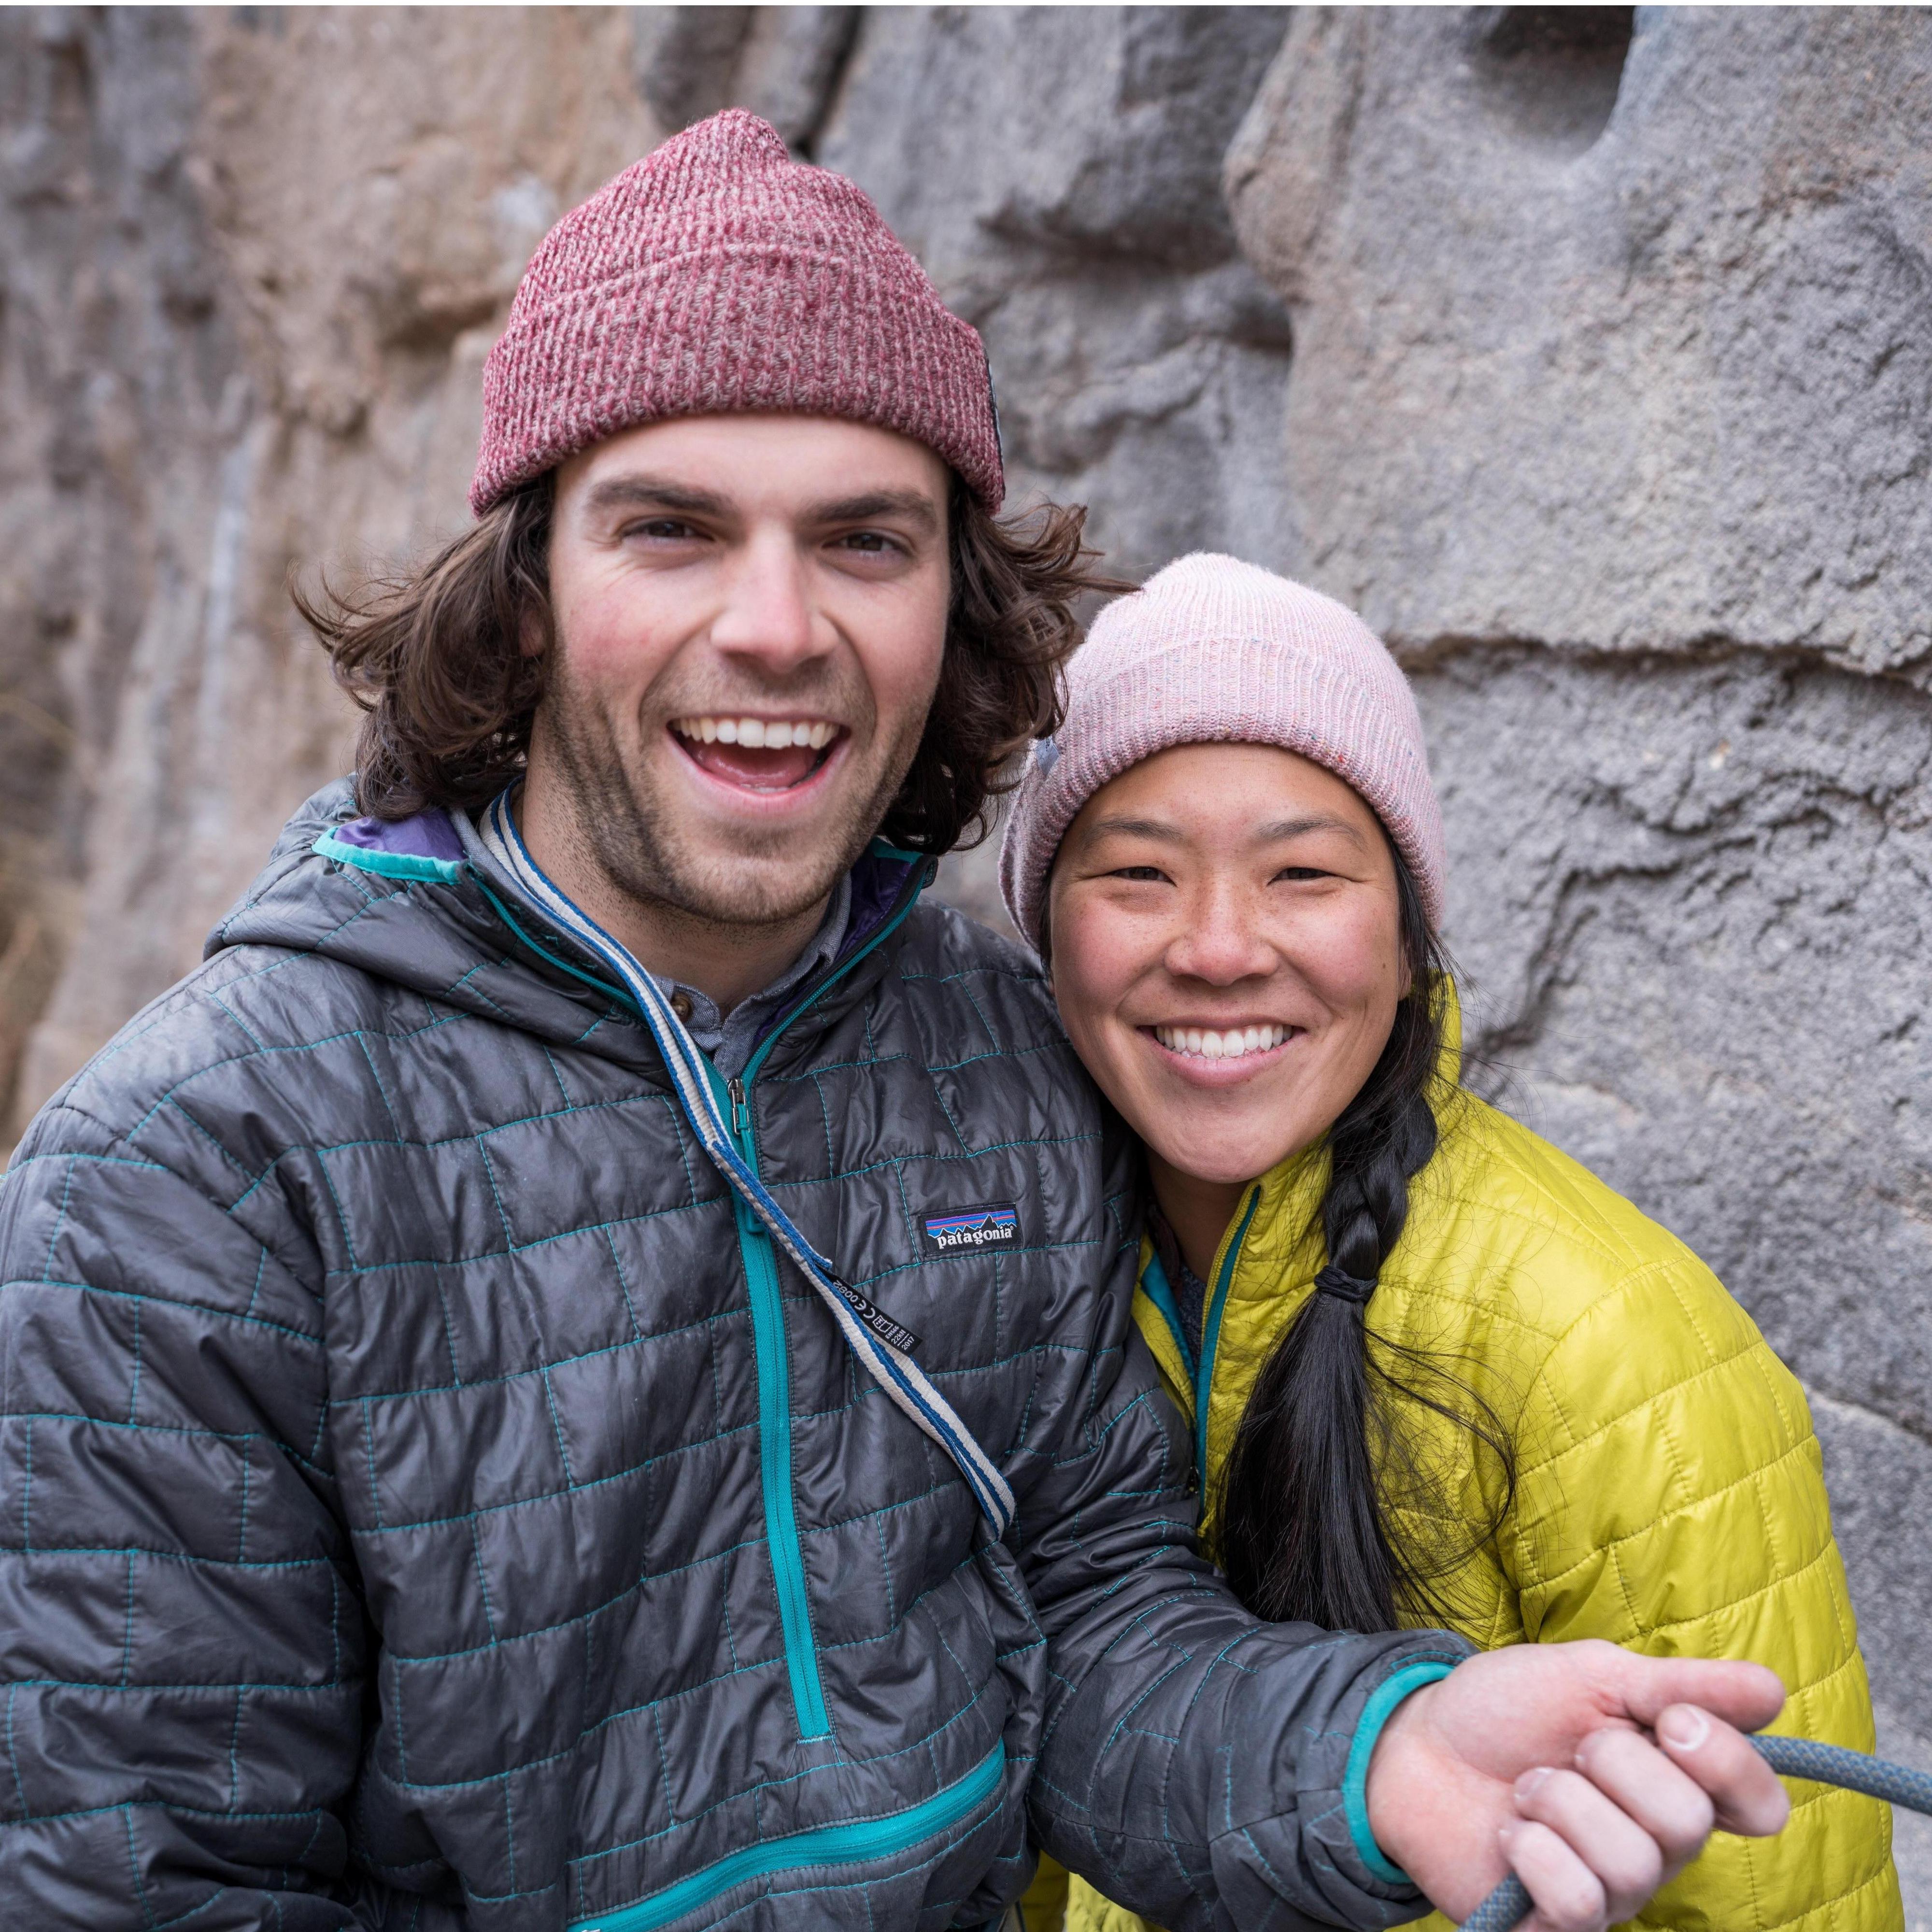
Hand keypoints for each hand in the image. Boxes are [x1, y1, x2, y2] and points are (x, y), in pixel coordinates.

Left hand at [1364, 1640, 1789, 1929]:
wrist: (1417, 1744)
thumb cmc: (1506, 1708)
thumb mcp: (1592, 1674)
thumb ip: (1682, 1685)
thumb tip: (1772, 1688)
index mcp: (1677, 1781)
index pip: (1759, 1802)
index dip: (1726, 1761)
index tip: (1669, 1719)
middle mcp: (1659, 1846)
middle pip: (1687, 1823)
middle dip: (1614, 1764)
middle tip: (1570, 1748)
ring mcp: (1614, 1893)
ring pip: (1631, 1861)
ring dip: (1561, 1803)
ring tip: (1528, 1789)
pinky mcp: (1564, 1928)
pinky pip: (1579, 1899)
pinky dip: (1532, 1849)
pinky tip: (1510, 1834)